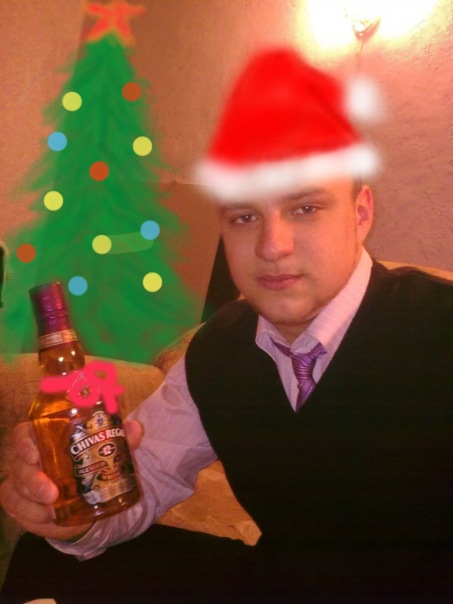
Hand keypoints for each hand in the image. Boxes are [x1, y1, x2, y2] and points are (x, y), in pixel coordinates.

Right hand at [0, 419, 142, 540]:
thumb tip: (136, 428)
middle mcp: (28, 457)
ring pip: (14, 487)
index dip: (25, 442)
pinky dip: (29, 513)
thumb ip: (121, 440)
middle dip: (32, 480)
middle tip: (52, 493)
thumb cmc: (91, 464)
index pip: (25, 433)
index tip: (35, 454)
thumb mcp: (107, 451)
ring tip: (52, 509)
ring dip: (31, 501)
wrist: (87, 497)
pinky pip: (14, 507)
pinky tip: (46, 517)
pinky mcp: (19, 502)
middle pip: (20, 464)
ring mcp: (21, 480)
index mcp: (44, 437)